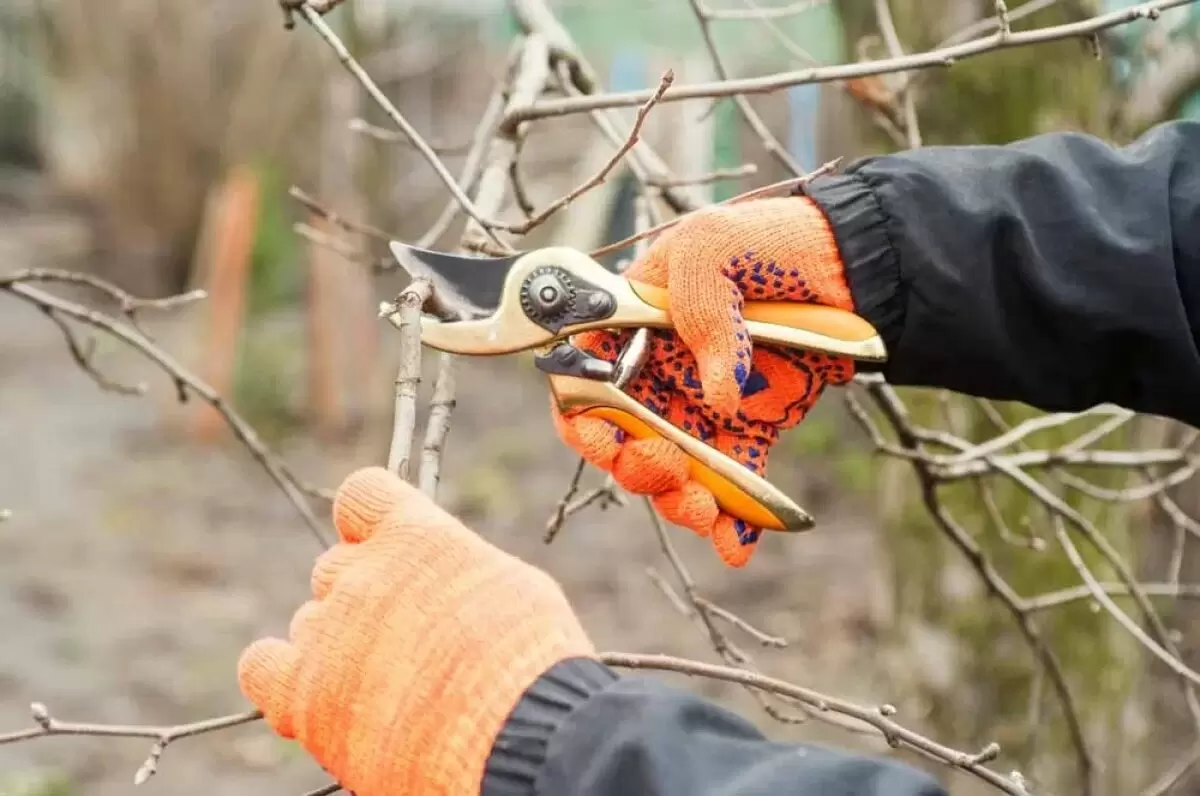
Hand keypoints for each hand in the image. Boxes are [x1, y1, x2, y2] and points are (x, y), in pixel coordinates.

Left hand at [237, 467, 593, 795]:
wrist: (513, 735)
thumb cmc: (530, 661)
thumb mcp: (511, 586)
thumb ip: (457, 568)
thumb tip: (443, 577)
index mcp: (414, 536)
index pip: (363, 495)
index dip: (371, 521)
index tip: (386, 546)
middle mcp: (360, 573)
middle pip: (335, 567)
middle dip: (363, 595)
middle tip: (405, 639)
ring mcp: (326, 633)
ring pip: (310, 622)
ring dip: (337, 644)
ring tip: (385, 686)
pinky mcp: (303, 695)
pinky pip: (262, 668)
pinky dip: (282, 676)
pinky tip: (314, 695)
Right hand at [553, 197, 855, 567]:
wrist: (852, 261)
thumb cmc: (768, 239)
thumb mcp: (714, 247)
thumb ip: (699, 312)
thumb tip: (715, 398)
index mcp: (632, 326)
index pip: (583, 380)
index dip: (582, 417)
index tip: (604, 438)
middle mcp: (659, 372)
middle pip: (623, 439)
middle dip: (635, 466)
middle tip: (667, 465)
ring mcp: (704, 405)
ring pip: (673, 471)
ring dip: (677, 500)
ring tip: (702, 508)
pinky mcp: (751, 430)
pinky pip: (732, 482)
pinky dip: (731, 520)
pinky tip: (735, 545)